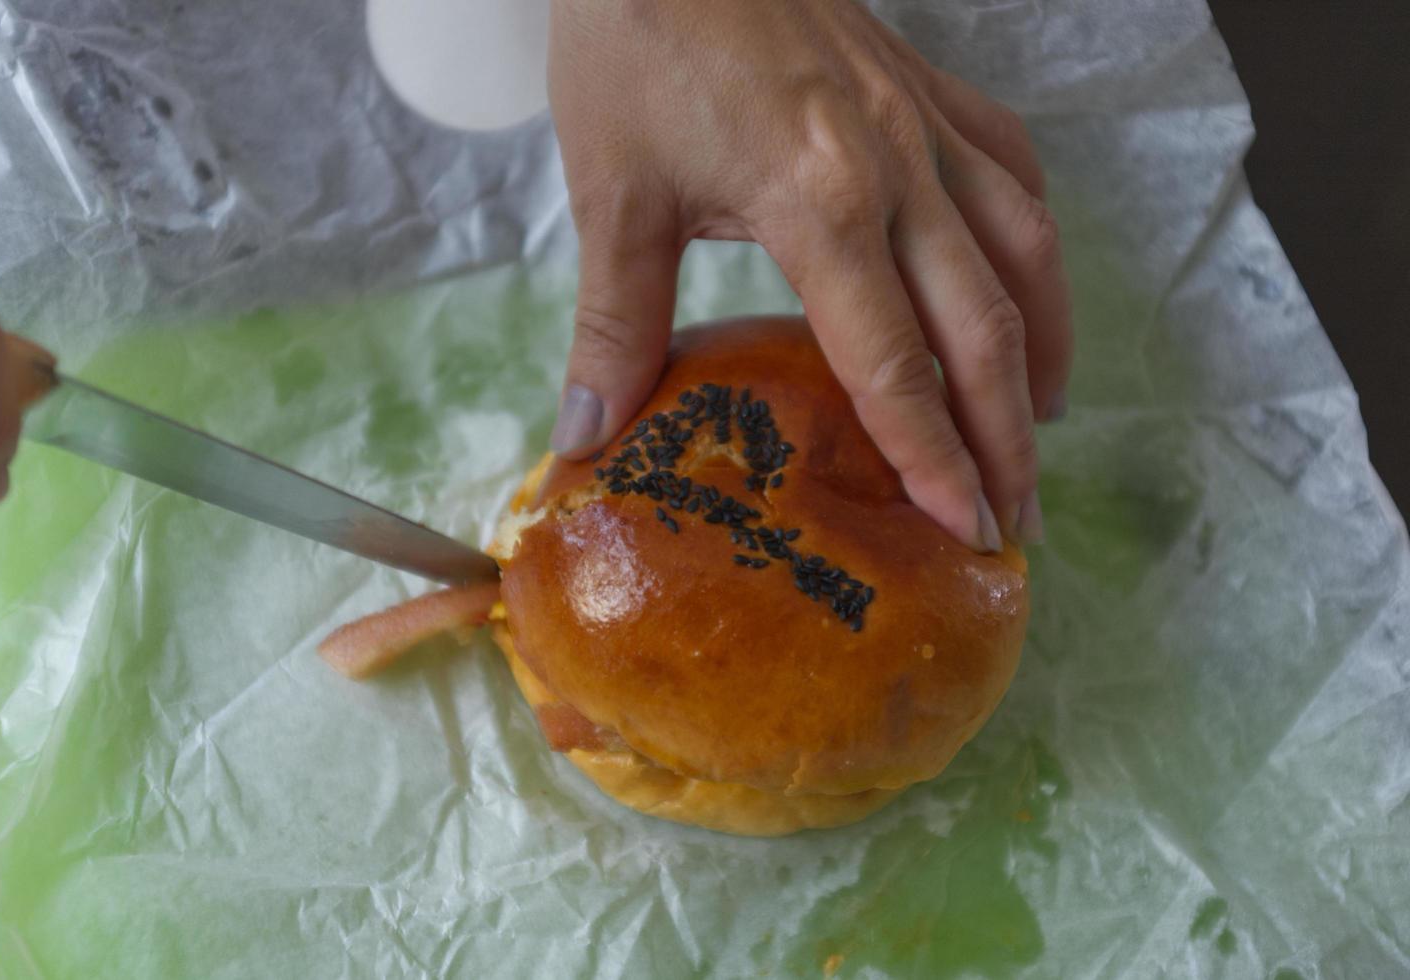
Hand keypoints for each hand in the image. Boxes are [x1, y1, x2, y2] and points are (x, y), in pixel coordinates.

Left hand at [546, 0, 1070, 550]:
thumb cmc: (635, 38)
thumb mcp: (614, 191)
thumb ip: (614, 321)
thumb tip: (586, 433)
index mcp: (822, 204)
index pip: (898, 365)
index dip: (937, 460)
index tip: (968, 531)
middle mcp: (899, 169)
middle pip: (985, 328)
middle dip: (1008, 437)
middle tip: (1016, 518)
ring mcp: (925, 123)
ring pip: (1024, 252)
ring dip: (1045, 347)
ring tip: (1041, 422)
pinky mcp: (927, 86)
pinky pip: (1011, 169)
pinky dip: (1030, 240)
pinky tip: (1025, 282)